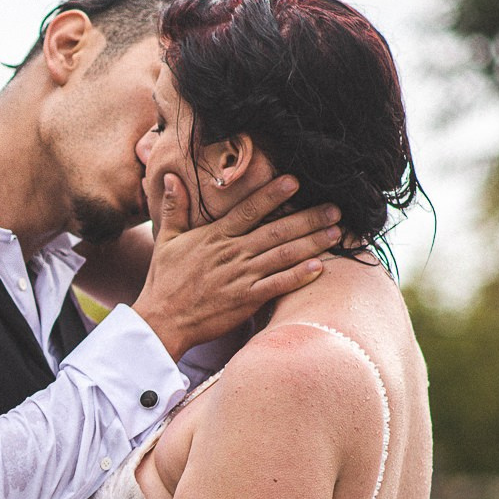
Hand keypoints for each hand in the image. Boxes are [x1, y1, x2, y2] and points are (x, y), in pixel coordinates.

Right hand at [132, 174, 340, 360]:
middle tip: (335, 208)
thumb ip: (174, 208)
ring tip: (336, 232)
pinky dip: (298, 276)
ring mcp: (241, 277)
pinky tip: (319, 267)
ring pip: (283, 255)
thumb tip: (171, 177)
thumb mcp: (166, 240)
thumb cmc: (164, 281)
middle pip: (276, 231)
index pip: (249, 210)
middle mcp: (232, 253)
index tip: (296, 181)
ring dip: (312, 243)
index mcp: (215, 236)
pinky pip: (277, 285)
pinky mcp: (246, 300)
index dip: (273, 194)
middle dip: (308, 218)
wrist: (161, 321)